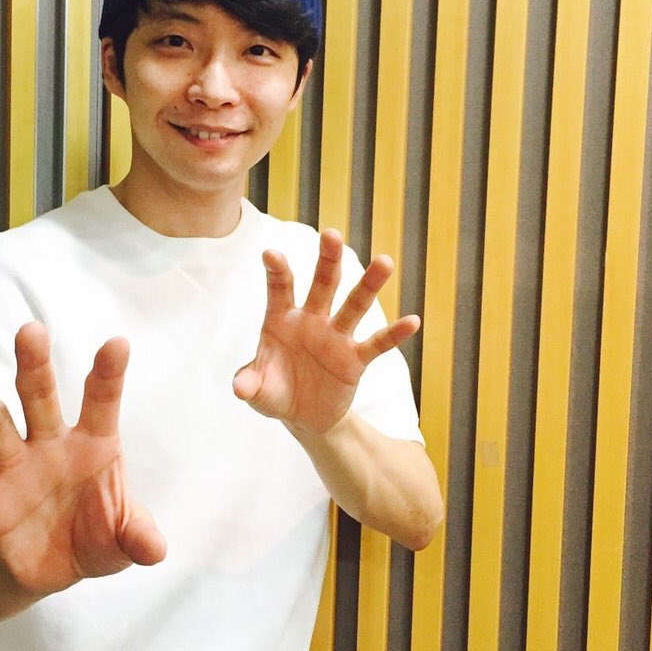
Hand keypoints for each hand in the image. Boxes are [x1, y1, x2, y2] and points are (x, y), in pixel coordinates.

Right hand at [0, 322, 165, 598]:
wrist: (58, 568)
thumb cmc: (101, 535)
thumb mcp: (125, 539)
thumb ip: (138, 538)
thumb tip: (155, 550)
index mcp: (94, 443)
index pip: (102, 402)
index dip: (109, 374)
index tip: (117, 343)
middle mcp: (52, 445)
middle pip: (41, 397)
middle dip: (35, 365)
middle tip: (30, 330)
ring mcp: (18, 469)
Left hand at [233, 230, 419, 433]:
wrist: (302, 415)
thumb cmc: (274, 392)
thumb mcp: (257, 391)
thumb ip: (249, 384)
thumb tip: (239, 387)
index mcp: (282, 319)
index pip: (280, 288)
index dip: (276, 271)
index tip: (271, 253)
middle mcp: (311, 320)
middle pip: (322, 284)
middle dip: (327, 260)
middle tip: (331, 234)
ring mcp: (335, 337)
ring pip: (354, 305)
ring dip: (369, 284)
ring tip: (384, 261)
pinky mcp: (355, 359)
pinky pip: (377, 344)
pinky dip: (394, 334)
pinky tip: (412, 321)